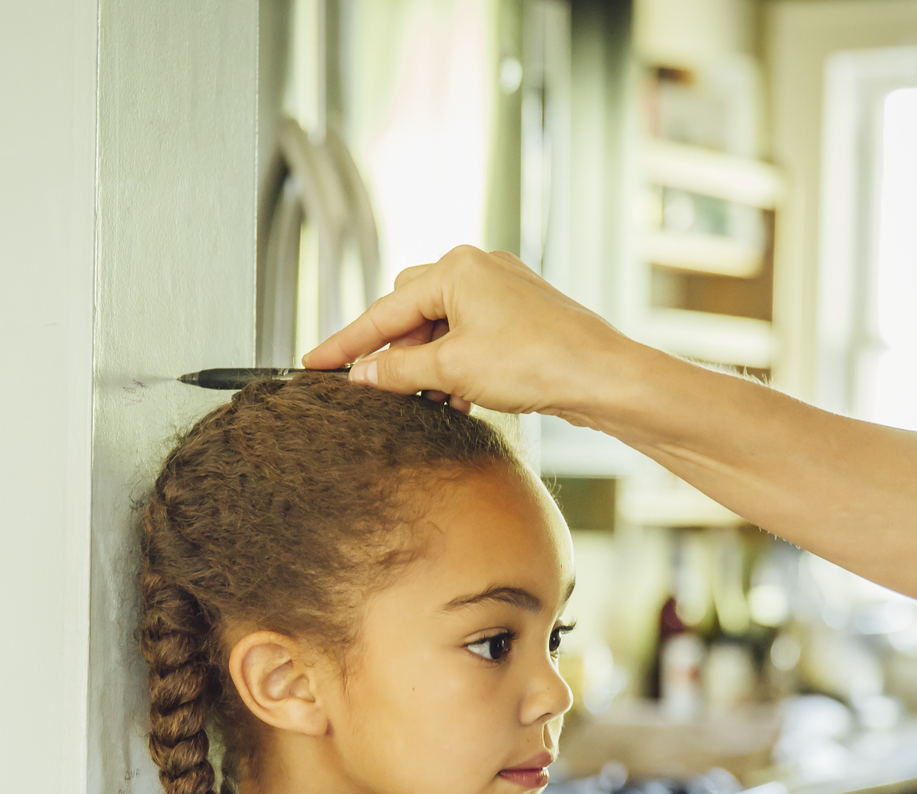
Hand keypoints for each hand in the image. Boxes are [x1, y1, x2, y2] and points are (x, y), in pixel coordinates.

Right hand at [301, 245, 641, 419]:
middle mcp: (478, 269)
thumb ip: (399, 371)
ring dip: (427, 365)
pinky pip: (470, 337)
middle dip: (393, 352)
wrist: (602, 376)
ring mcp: (502, 290)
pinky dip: (456, 366)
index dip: (346, 343)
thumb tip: (362, 376)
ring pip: (441, 328)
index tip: (314, 362)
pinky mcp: (520, 315)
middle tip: (376, 390)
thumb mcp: (453, 370)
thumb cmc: (538, 360)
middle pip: (410, 311)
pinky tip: (455, 398)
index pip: (384, 310)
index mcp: (456, 269)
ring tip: (422, 402)